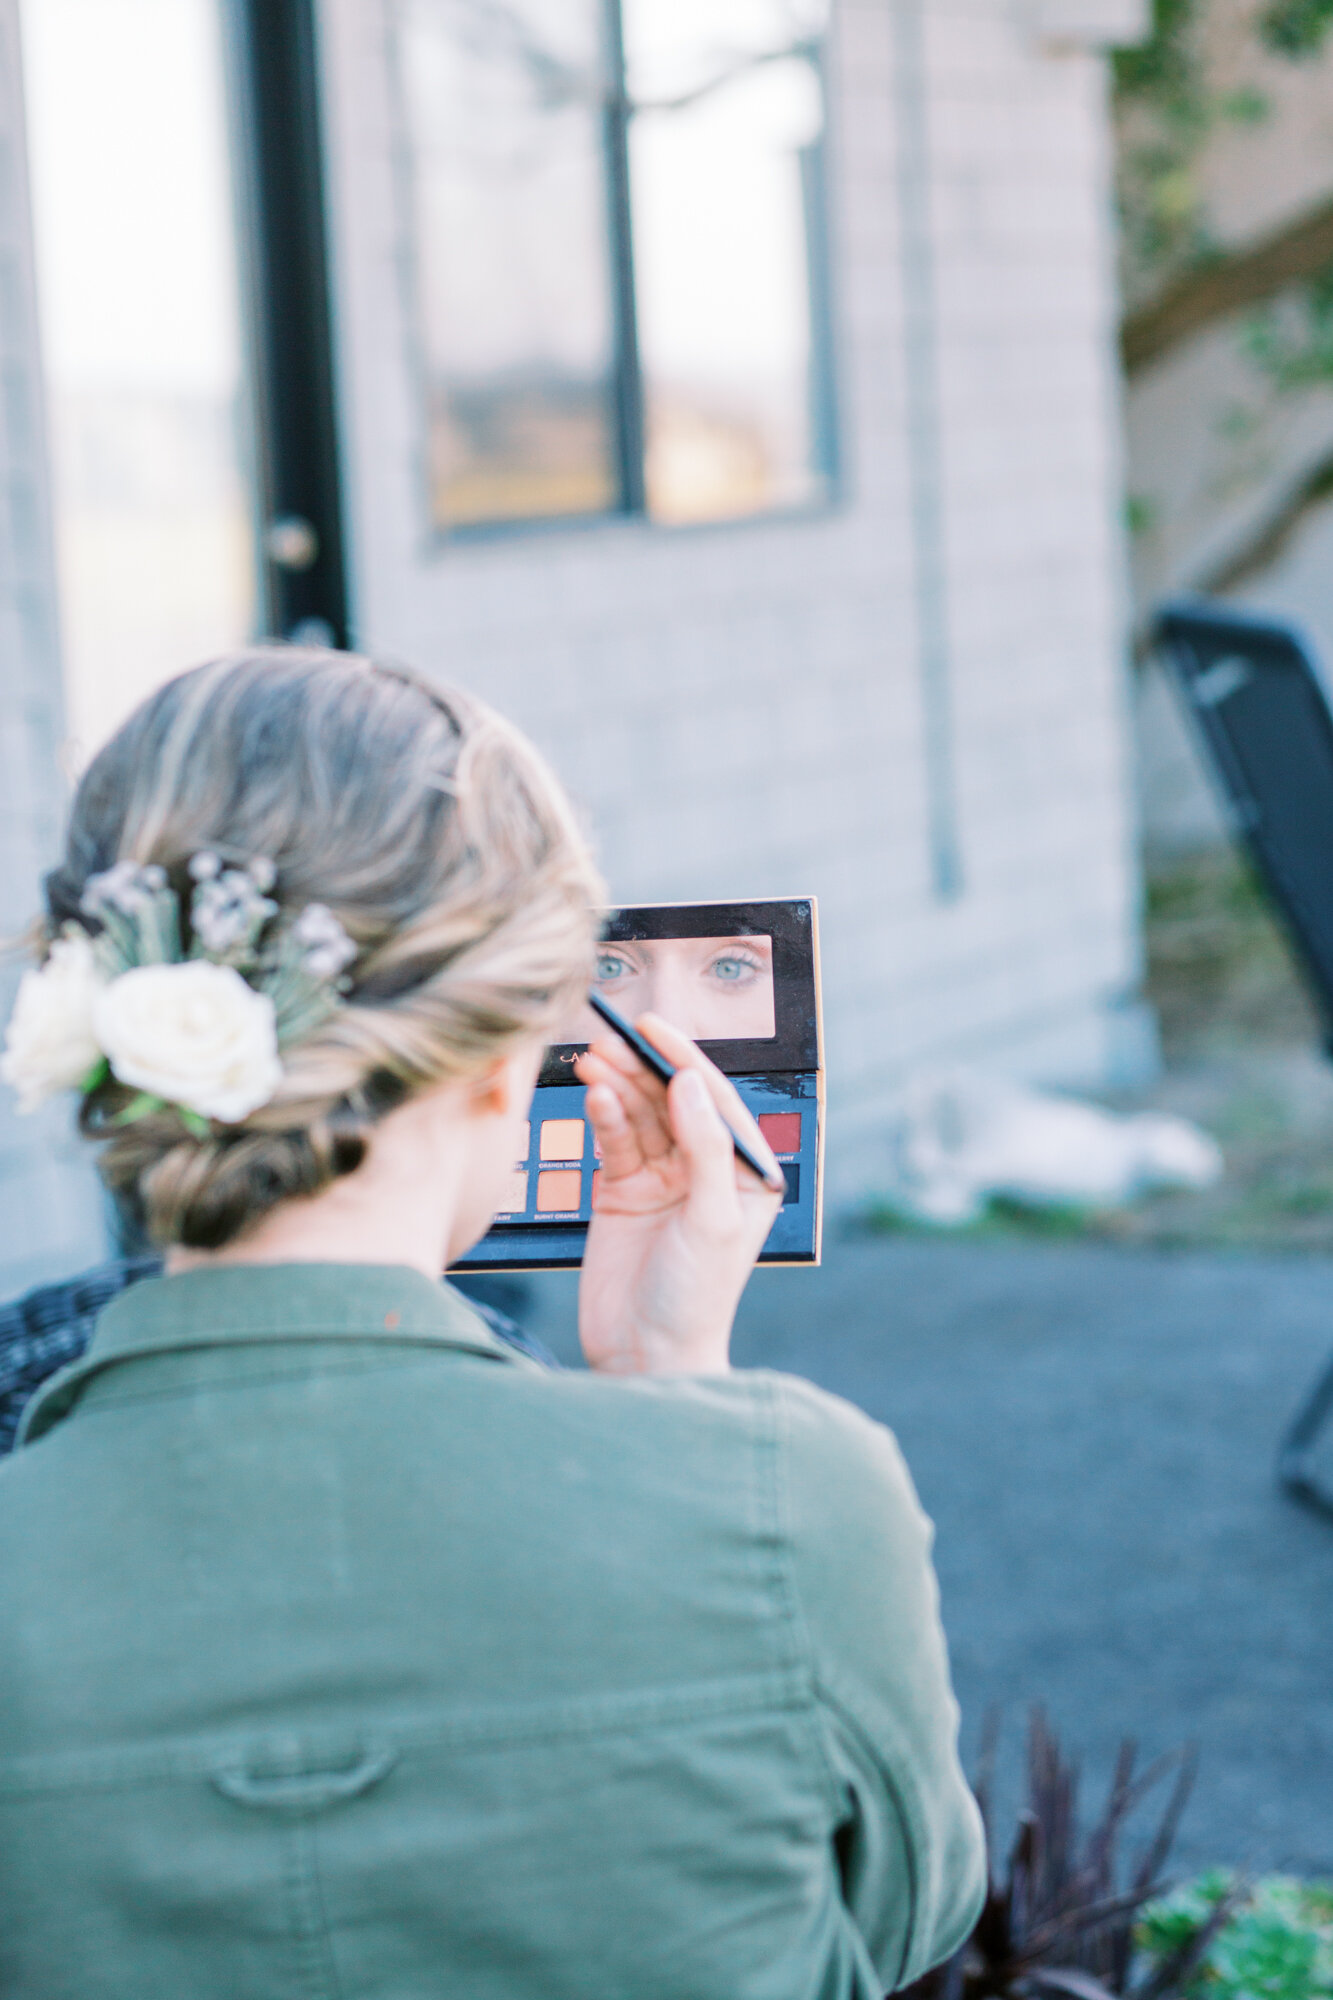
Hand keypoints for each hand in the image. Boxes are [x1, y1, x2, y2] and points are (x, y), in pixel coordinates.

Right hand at [574, 1014, 783, 1375]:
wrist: (647, 1356)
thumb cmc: (696, 1298)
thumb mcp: (712, 1220)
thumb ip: (706, 1149)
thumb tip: (689, 1084)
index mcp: (745, 1172)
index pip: (715, 1099)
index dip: (684, 1058)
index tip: (653, 1026)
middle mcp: (704, 1169)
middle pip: (671, 1100)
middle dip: (641, 1068)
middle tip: (608, 1039)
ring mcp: (661, 1179)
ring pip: (639, 1115)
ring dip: (617, 1086)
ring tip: (591, 1060)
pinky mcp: (621, 1193)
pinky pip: (614, 1142)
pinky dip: (603, 1118)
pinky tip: (593, 1097)